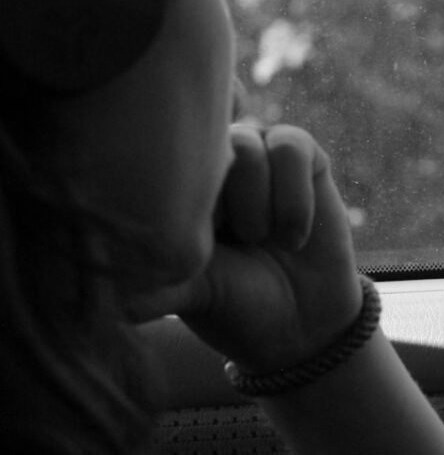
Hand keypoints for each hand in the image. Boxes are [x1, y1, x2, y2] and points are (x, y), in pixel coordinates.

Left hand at [133, 123, 363, 373]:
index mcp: (180, 190)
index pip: (163, 158)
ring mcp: (261, 156)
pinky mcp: (306, 158)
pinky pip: (292, 148)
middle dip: (220, 203)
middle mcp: (219, 166)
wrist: (305, 323)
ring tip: (263, 240)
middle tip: (236, 245)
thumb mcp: (192, 293)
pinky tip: (293, 236)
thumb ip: (156, 285)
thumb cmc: (238, 305)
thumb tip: (114, 301)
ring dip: (256, 202)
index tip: (199, 242)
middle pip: (205, 147)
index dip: (181, 198)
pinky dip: (293, 199)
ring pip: (248, 145)